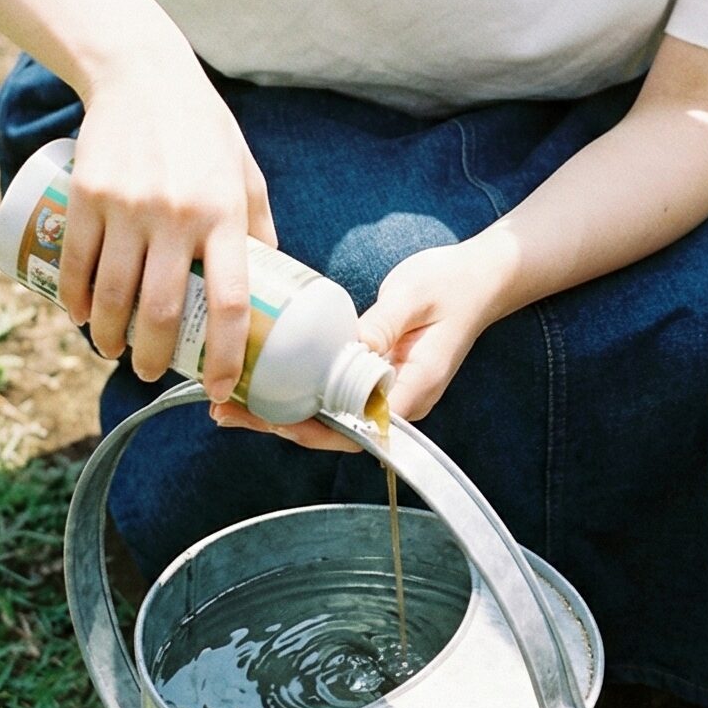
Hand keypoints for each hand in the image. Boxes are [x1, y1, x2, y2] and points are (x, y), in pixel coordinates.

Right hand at [54, 41, 276, 403]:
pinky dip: (73, 300)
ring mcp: (128, 206)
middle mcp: (177, 215)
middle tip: (152, 373)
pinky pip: (75, 263)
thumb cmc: (204, 131)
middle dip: (155, 356)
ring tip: (113, 350)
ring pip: (112, 294)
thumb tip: (271, 282)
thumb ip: (256, 226)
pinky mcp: (86, 196)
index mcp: (225, 214)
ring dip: (108, 336)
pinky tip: (78, 318)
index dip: (225, 355)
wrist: (143, 75)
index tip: (219, 388)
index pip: (230, 301)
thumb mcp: (245, 174)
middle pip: (163, 309)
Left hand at [211, 236, 512, 450]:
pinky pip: (332, 392)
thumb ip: (380, 325)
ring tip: (228, 404)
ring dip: (279, 411)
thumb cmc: (452, 285)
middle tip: (227, 412)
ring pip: (327, 415)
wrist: (479, 276)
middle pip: (332, 429)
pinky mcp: (374, 373)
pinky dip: (296, 390)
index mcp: (413, 389)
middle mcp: (397, 400)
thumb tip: (343, 351)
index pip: (358, 428)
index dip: (313, 430)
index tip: (275, 420)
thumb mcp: (412, 297)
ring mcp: (385, 389)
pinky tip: (262, 379)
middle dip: (279, 424)